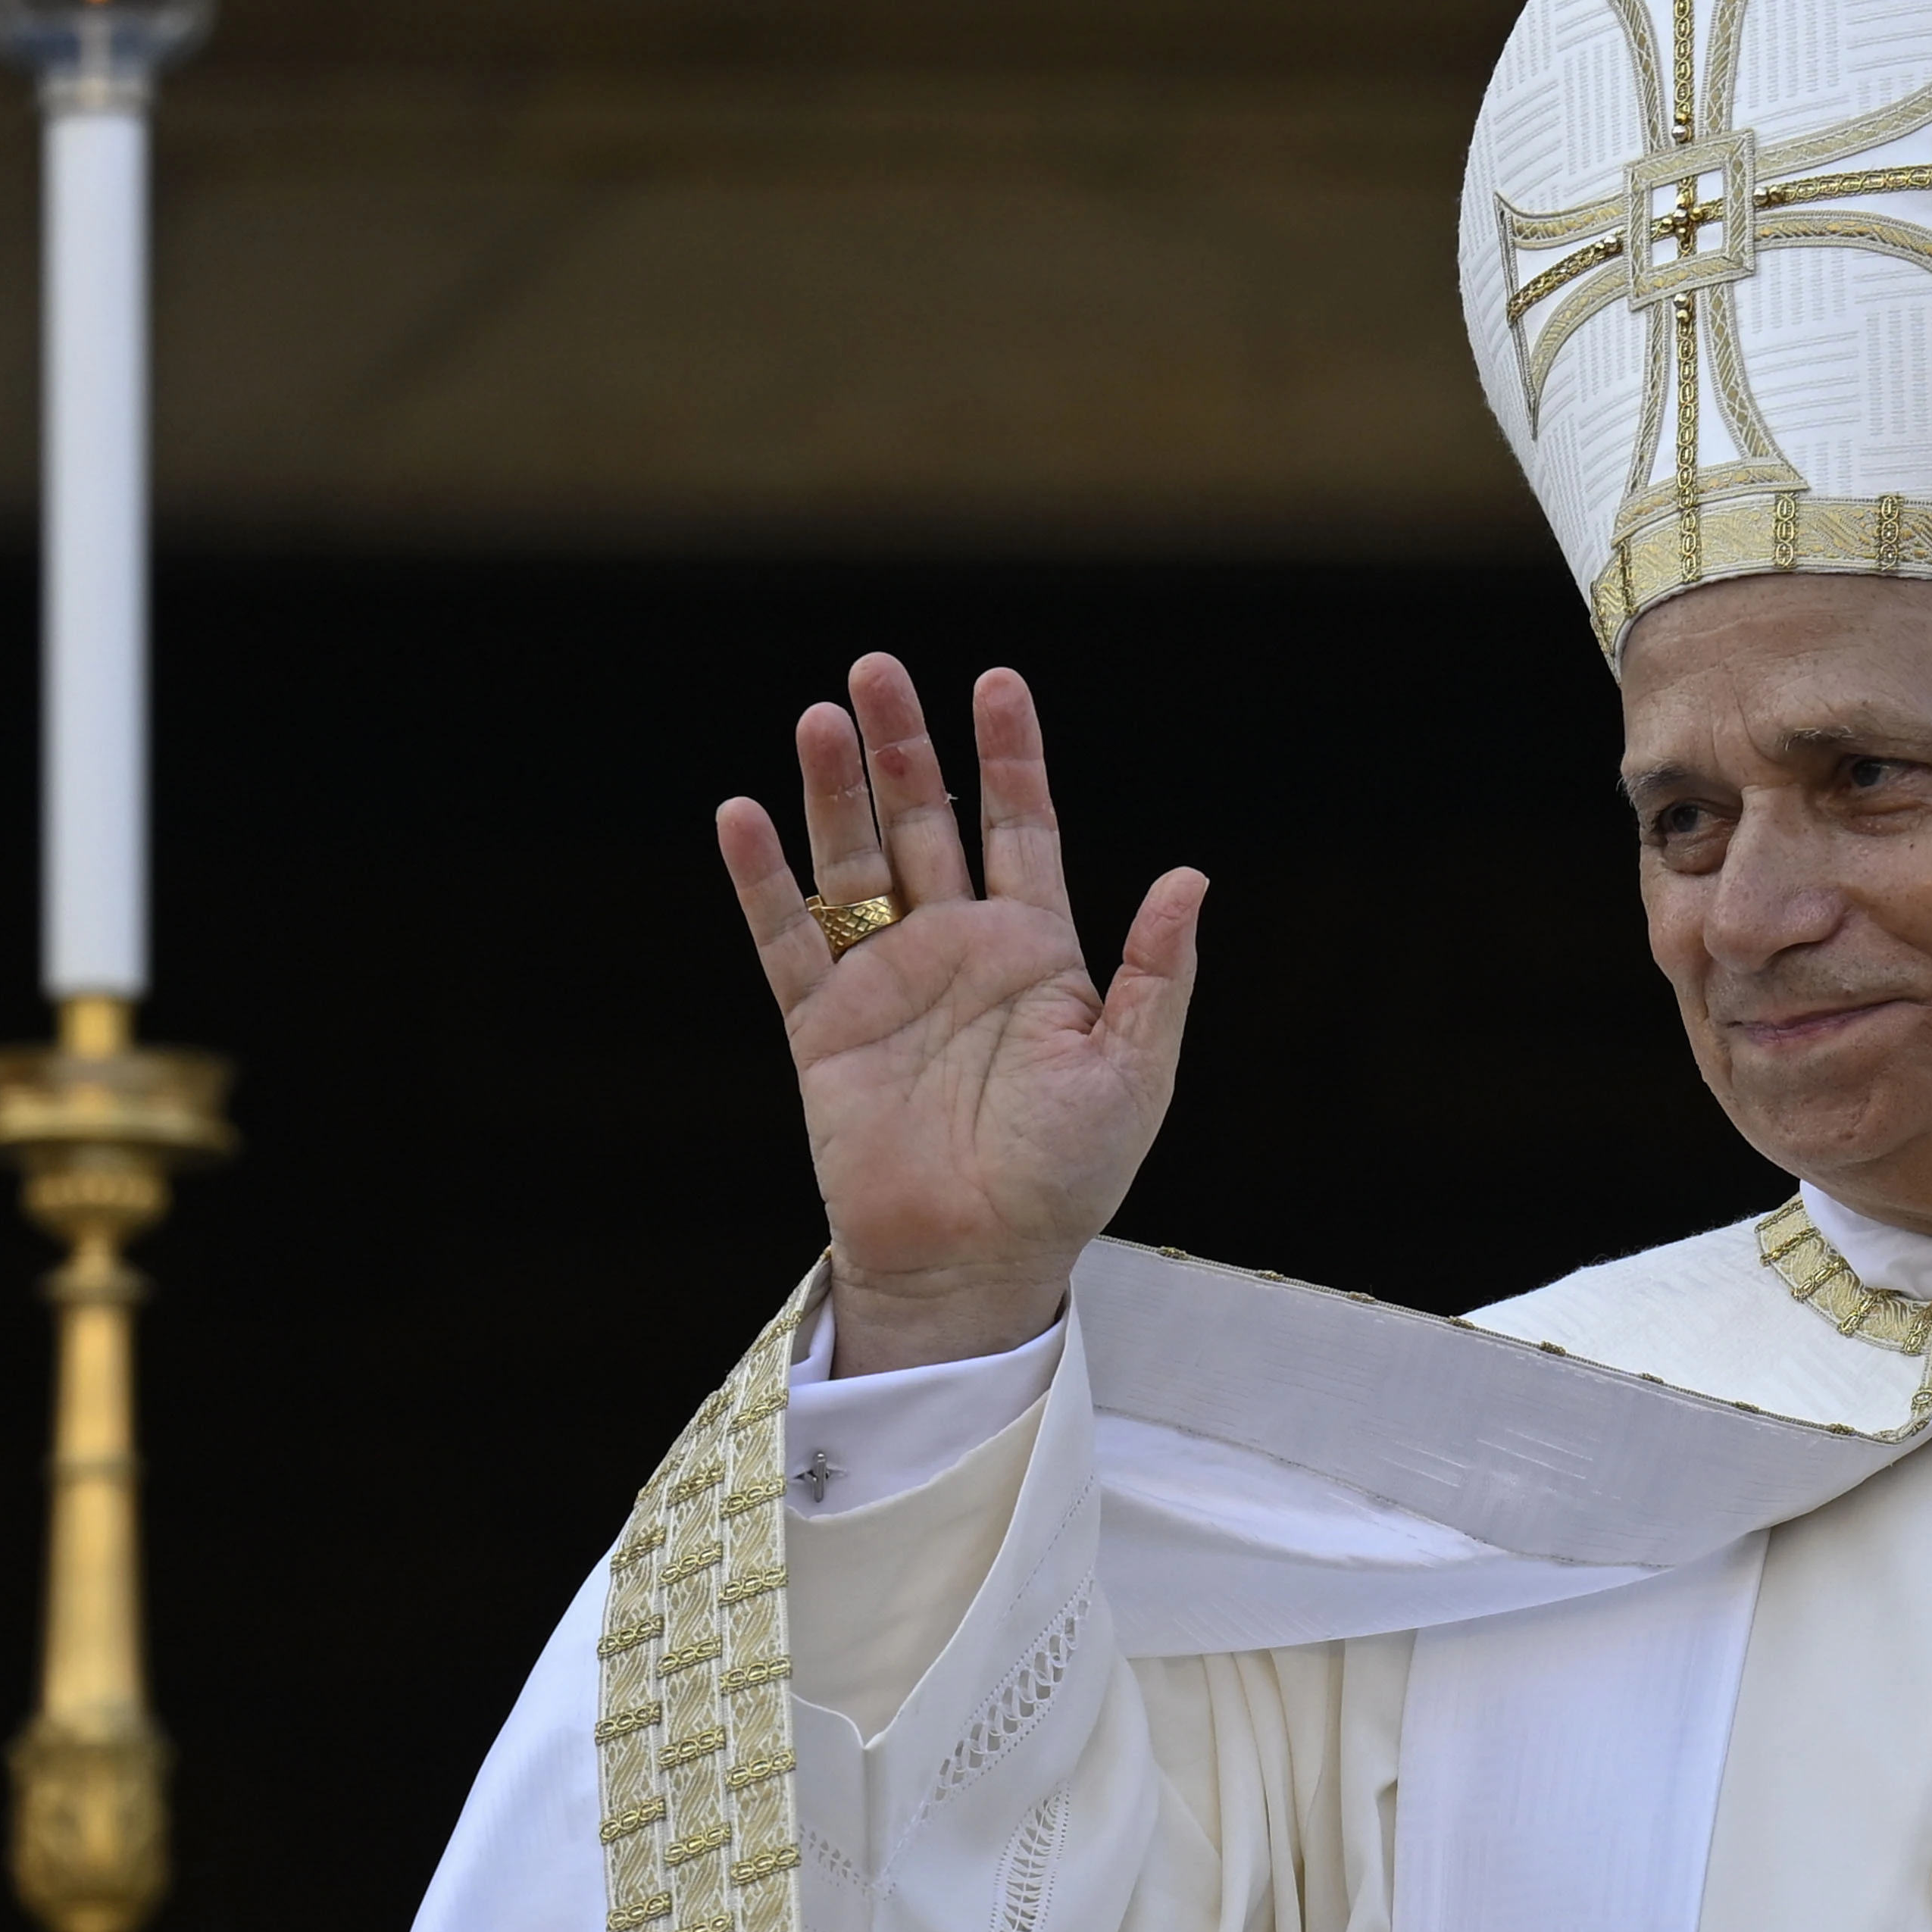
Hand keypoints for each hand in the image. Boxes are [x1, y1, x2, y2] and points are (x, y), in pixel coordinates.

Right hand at [715, 657, 1207, 1376]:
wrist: (978, 1262)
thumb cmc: (1067, 1178)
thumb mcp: (1133, 1071)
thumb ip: (1155, 972)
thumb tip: (1189, 877)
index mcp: (1035, 952)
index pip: (1019, 826)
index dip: (1009, 754)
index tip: (995, 681)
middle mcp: (956, 950)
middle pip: (924, 820)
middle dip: (903, 745)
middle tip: (876, 668)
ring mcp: (886, 983)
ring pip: (853, 861)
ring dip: (835, 790)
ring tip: (821, 716)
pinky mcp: (823, 1027)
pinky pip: (787, 940)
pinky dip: (762, 880)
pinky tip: (742, 813)